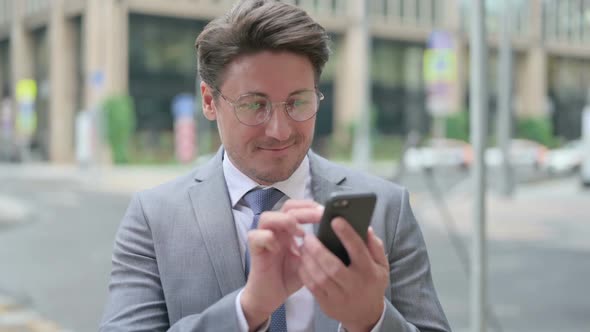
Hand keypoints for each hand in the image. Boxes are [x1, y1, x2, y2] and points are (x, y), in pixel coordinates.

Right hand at [241, 200, 322, 329]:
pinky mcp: (254, 249)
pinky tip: (279, 249)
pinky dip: (268, 239)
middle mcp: (275, 229)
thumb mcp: (308, 260)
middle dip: (305, 210)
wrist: (270, 296)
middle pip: (286, 208)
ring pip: (267, 217)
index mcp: (288, 229)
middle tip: (320, 216)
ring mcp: (263, 238)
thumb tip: (336, 237)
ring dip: (285, 221)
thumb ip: (317, 247)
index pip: (297, 207)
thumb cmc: (289, 276)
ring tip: (300, 233)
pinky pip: (256, 236)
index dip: (310, 206)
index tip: (327, 211)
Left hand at [298, 219, 388, 331]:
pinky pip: (312, 287)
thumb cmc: (372, 283)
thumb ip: (375, 245)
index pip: (358, 250)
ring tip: (303, 246)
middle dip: (318, 250)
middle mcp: (354, 285)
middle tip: (309, 236)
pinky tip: (302, 260)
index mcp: (369, 271)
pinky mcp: (327, 304)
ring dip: (308, 260)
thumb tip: (365, 227)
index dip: (347, 234)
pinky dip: (304, 272)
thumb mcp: (381, 265)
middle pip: (333, 266)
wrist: (366, 314)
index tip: (335, 220)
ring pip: (320, 277)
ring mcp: (340, 297)